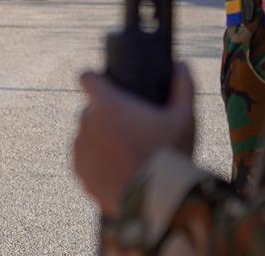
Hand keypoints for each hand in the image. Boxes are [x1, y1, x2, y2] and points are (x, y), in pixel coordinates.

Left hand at [72, 63, 195, 215]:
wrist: (156, 201)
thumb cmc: (171, 154)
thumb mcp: (185, 118)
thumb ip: (183, 86)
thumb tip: (182, 63)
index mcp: (106, 103)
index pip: (87, 77)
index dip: (96, 80)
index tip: (109, 87)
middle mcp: (86, 121)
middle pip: (92, 110)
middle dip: (107, 116)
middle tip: (133, 130)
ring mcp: (79, 148)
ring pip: (87, 135)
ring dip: (101, 139)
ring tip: (128, 154)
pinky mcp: (79, 171)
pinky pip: (85, 160)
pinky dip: (97, 162)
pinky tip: (119, 169)